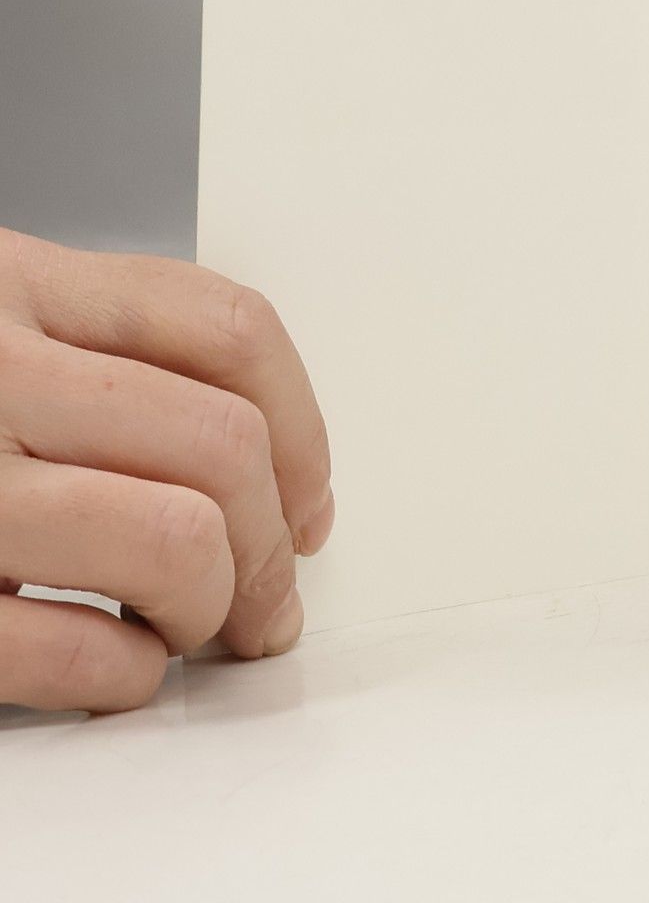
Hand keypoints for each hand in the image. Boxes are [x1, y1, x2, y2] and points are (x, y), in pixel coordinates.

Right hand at [0, 227, 331, 713]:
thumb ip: (105, 355)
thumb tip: (278, 480)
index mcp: (13, 283)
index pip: (227, 330)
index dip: (302, 428)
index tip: (307, 501)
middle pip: (220, 445)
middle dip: (272, 544)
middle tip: (268, 598)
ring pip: (172, 538)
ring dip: (212, 607)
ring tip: (190, 630)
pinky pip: (60, 647)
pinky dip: (121, 677)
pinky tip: (115, 671)